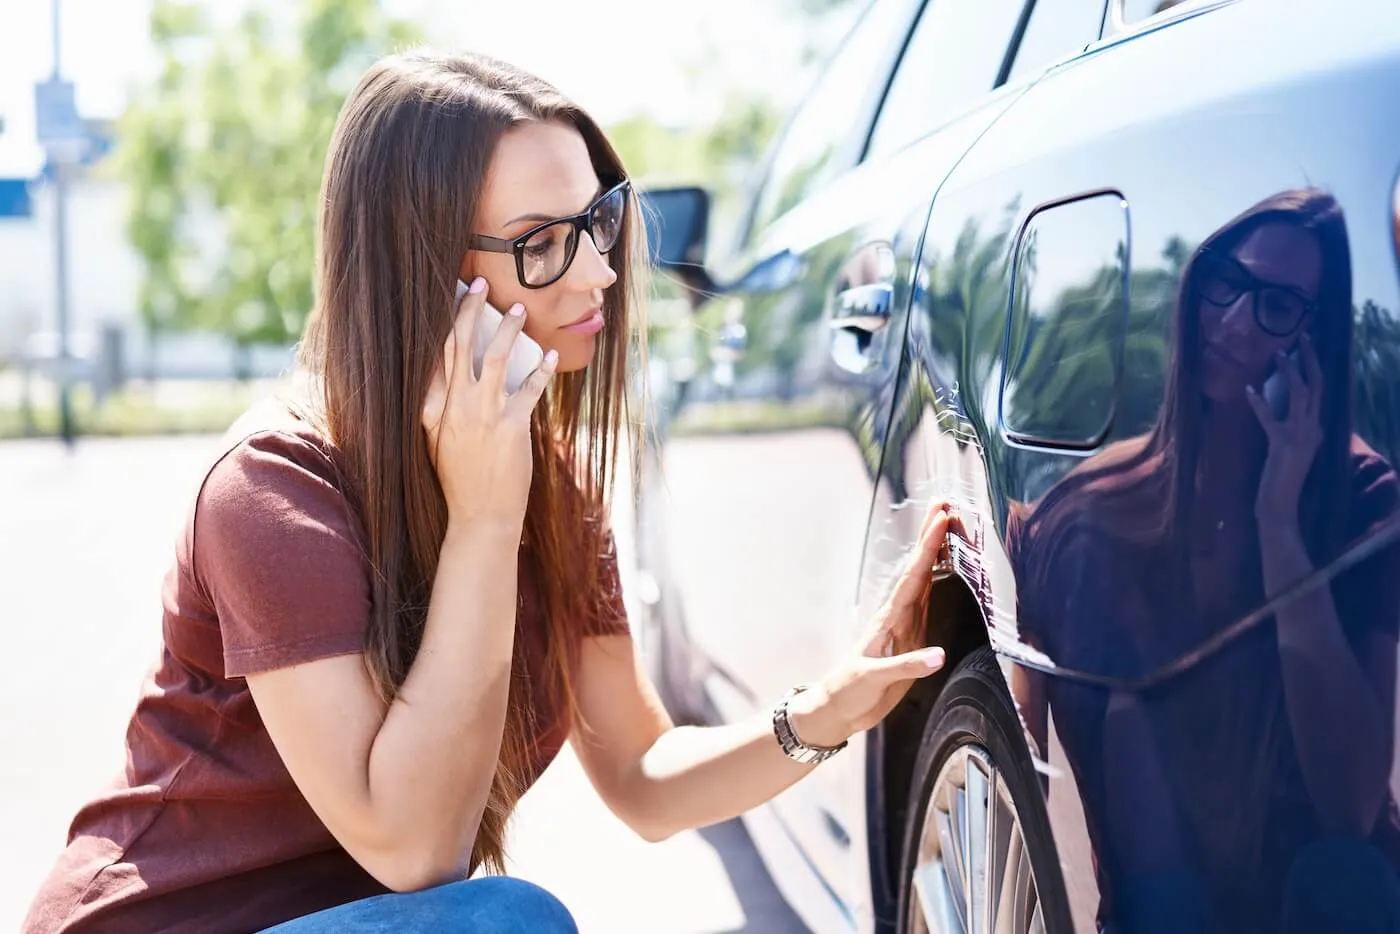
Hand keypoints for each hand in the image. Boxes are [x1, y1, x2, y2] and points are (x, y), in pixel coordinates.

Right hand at [421, 277, 557, 527]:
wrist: (479, 517)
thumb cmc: (459, 478)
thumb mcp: (435, 441)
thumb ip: (436, 406)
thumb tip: (442, 371)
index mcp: (432, 408)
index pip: (437, 354)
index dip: (445, 321)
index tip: (455, 295)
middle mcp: (455, 406)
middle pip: (461, 345)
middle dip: (471, 310)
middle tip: (482, 284)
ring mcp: (484, 416)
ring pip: (496, 358)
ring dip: (509, 329)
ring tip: (519, 309)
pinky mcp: (512, 427)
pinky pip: (529, 388)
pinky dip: (541, 369)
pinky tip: (550, 355)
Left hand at [789, 502, 954, 747]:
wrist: (839, 709)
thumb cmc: (850, 691)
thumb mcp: (873, 679)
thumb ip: (906, 667)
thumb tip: (938, 655)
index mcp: (889, 620)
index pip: (913, 577)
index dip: (928, 548)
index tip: (941, 520)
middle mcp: (898, 616)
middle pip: (920, 569)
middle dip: (932, 538)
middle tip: (944, 506)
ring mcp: (905, 626)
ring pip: (925, 581)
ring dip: (937, 555)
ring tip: (949, 528)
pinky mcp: (911, 640)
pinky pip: (929, 604)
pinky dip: (939, 584)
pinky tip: (948, 572)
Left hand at [1246, 334, 1322, 528]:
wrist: (1281, 506)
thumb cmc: (1283, 478)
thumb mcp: (1296, 449)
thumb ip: (1297, 428)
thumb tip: (1290, 407)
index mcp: (1318, 429)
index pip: (1320, 391)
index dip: (1314, 366)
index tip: (1306, 345)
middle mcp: (1314, 429)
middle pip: (1316, 385)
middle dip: (1309, 359)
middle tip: (1302, 336)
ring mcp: (1300, 437)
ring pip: (1299, 395)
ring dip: (1289, 372)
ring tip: (1279, 354)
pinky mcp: (1281, 446)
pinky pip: (1269, 419)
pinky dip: (1259, 403)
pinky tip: (1249, 389)